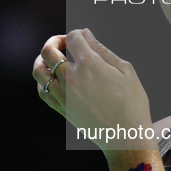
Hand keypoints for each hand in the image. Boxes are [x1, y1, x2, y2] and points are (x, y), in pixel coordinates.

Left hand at [33, 29, 153, 150]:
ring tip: (52, 59)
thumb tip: (85, 34)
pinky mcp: (60, 108)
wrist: (125, 136)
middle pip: (48, 51)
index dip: (77, 33)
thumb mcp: (125, 70)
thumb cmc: (131, 103)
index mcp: (89, 64)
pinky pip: (42, 91)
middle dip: (54, 41)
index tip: (82, 37)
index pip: (73, 38)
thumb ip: (102, 49)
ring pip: (39, 71)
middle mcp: (71, 77)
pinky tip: (52, 80)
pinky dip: (42, 82)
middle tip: (63, 43)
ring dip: (42, 60)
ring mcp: (63, 94)